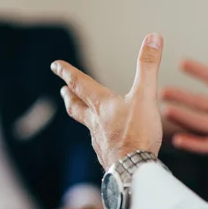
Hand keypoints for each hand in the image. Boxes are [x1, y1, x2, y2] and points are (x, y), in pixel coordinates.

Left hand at [51, 33, 163, 170]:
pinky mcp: (107, 157)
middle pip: (77, 107)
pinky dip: (100, 139)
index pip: (80, 83)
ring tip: (86, 116)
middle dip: (69, 97)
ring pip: (88, 126)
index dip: (67, 72)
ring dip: (85, 118)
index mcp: (102, 105)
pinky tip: (106, 142)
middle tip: (62, 92)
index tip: (55, 65)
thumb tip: (153, 37)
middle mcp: (96, 123)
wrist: (133, 171)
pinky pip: (100, 145)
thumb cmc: (138, 135)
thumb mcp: (146, 96)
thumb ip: (148, 67)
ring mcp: (99, 142)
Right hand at [162, 43, 207, 179]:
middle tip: (162, 90)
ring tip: (165, 111)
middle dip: (181, 96)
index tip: (182, 62)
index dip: (199, 71)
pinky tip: (178, 140)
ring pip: (198, 122)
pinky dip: (192, 143)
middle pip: (199, 101)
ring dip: (182, 117)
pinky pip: (206, 145)